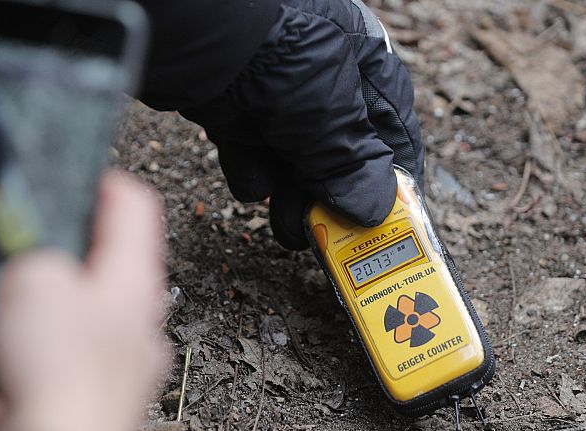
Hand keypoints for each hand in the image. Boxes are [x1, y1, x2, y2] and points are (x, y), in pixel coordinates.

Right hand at [0, 171, 167, 430]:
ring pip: (45, 336)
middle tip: (12, 252)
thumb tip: (31, 261)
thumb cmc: (61, 377)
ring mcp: (99, 374)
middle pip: (90, 274)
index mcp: (132, 285)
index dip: (101, 181)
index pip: (134, 208)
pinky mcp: (68, 410)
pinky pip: (11, 389)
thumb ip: (34, 254)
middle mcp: (126, 329)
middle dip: (43, 262)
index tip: (73, 174)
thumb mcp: (36, 280)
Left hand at [179, 0, 424, 249]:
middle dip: (333, 197)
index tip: (391, 221)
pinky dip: (252, 173)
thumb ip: (352, 166)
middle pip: (339, 152)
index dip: (393, 178)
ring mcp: (275, 95)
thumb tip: (373, 211)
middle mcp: (322, 78)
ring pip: (293, 160)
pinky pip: (252, 155)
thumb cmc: (274, 56)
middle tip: (332, 236)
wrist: (192, 39)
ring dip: (292, 198)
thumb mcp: (329, 116)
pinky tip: (251, 178)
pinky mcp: (234, 110)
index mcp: (363, 63)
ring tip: (291, 228)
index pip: (391, 128)